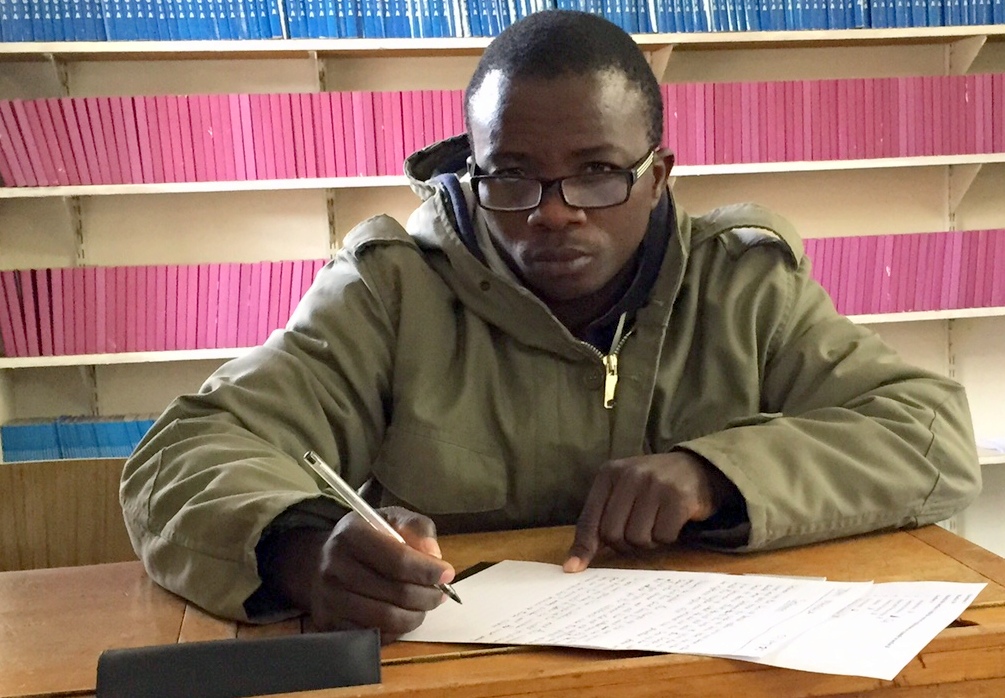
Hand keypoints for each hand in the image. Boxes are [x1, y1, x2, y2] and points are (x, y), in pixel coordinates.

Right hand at [268, 507, 454, 642]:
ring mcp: (329, 599)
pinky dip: (396, 630)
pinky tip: (402, 615)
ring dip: (416, 616)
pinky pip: (374, 636)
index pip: (398, 561)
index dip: (428, 571)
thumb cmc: (365, 538)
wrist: (318, 561)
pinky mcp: (328, 624)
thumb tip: (435, 556)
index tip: (447, 574)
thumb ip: (418, 529)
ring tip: (424, 605)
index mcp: (351, 534)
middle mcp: (334, 567)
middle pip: (396, 593)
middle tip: (439, 593)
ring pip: (387, 619)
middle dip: (428, 596)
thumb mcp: (391, 519)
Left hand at [563, 452, 730, 572]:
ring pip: (637, 538)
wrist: (697, 468)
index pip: (589, 519)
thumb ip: (599, 522)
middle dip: (624, 544)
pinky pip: (663, 536)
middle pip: (612, 534)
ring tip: (656, 525)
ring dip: (648, 542)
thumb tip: (573, 564)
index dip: (584, 547)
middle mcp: (630, 475)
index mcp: (609, 473)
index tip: (574, 569)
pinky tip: (672, 521)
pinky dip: (667, 537)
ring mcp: (655, 484)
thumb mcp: (622, 494)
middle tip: (638, 535)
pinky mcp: (678, 497)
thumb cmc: (652, 487)